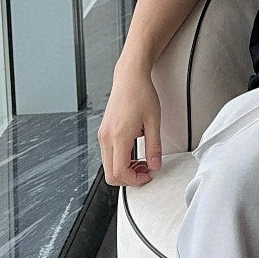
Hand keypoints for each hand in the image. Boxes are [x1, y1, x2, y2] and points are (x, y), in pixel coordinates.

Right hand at [98, 65, 161, 186]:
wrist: (130, 77)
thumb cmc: (141, 93)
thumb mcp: (154, 121)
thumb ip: (154, 146)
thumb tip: (156, 165)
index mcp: (119, 136)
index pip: (120, 171)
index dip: (134, 180)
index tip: (148, 175)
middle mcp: (106, 137)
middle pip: (110, 174)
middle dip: (128, 178)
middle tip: (146, 171)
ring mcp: (103, 135)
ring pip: (108, 166)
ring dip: (124, 169)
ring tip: (142, 162)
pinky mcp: (103, 132)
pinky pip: (108, 155)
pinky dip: (120, 160)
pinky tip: (134, 153)